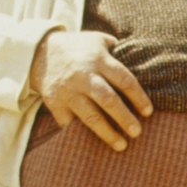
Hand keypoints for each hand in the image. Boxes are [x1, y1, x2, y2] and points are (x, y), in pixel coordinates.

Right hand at [27, 31, 151, 151]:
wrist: (38, 53)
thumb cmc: (77, 48)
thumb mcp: (97, 40)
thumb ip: (118, 49)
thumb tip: (142, 58)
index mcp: (98, 60)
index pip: (124, 80)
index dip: (138, 97)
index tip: (148, 112)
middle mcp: (84, 76)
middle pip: (108, 100)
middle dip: (125, 118)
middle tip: (137, 132)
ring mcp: (68, 91)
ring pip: (90, 116)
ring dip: (107, 133)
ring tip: (122, 145)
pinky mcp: (55, 103)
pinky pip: (69, 124)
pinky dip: (80, 135)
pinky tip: (94, 145)